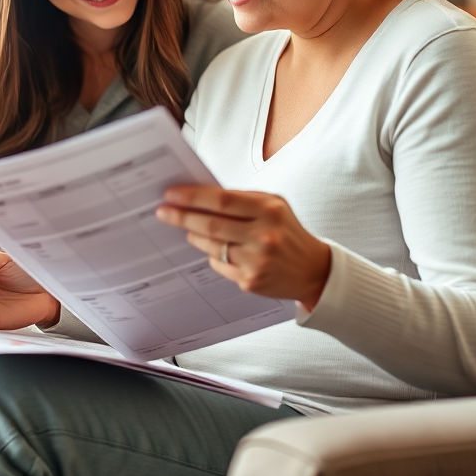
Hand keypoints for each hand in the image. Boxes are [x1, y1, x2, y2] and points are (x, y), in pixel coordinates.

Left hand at [156, 186, 331, 310]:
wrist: (313, 270)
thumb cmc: (286, 231)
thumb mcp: (273, 205)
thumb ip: (241, 199)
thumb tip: (199, 194)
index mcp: (269, 210)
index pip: (222, 201)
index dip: (192, 197)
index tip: (170, 194)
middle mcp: (264, 236)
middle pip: (211, 225)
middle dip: (181, 217)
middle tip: (162, 211)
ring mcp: (256, 261)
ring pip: (210, 246)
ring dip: (193, 236)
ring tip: (187, 228)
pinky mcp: (250, 281)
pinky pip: (218, 264)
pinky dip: (212, 255)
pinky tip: (215, 249)